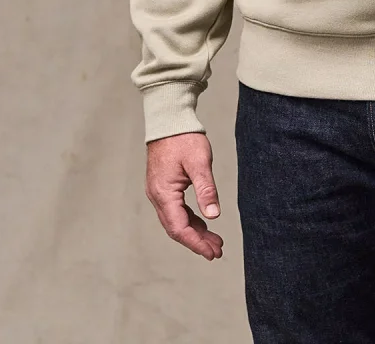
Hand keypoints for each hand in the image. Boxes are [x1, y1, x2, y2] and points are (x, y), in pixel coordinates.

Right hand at [145, 132, 223, 260]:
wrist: (169, 119)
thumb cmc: (184, 138)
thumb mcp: (199, 163)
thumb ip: (206, 190)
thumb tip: (213, 215)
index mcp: (164, 193)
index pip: (179, 228)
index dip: (196, 243)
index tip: (212, 253)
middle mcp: (157, 196)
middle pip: (176, 228)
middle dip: (197, 241)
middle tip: (217, 251)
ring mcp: (158, 192)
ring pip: (176, 220)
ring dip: (194, 232)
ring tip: (214, 241)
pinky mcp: (163, 186)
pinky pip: (175, 210)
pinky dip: (190, 219)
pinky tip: (203, 223)